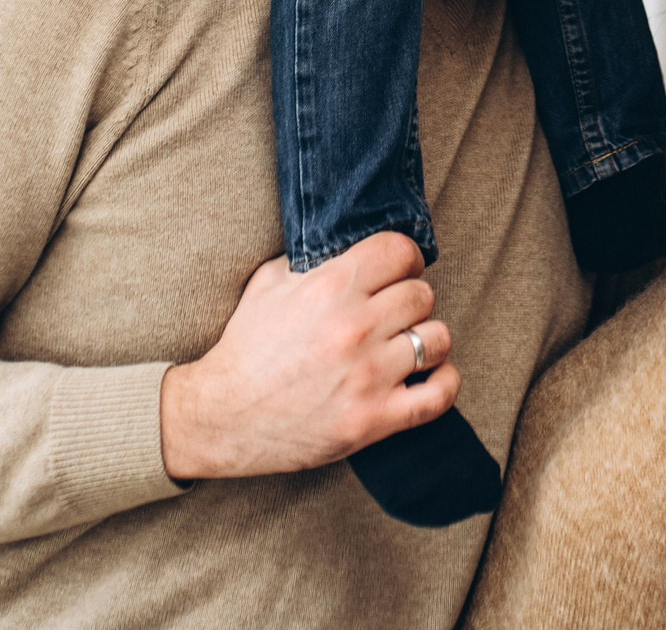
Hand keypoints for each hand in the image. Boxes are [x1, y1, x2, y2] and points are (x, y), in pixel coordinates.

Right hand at [157, 234, 456, 481]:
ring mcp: (367, 376)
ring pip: (438, 338)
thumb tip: (350, 244)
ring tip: (407, 345)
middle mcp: (353, 328)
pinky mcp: (374, 420)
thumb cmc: (245, 348)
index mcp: (329, 288)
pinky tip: (429, 376)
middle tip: (394, 313)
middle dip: (411, 300)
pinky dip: (444, 382)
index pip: (401, 251)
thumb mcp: (268, 284)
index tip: (396, 272)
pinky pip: (440, 394)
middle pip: (423, 294)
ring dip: (427, 340)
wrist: (221, 416)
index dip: (403, 260)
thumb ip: (313, 260)